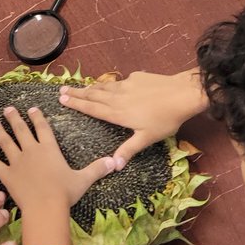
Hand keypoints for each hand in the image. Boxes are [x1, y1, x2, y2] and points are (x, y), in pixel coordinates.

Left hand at [0, 106, 115, 211]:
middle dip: (14, 118)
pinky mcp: (7, 175)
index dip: (37, 117)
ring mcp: (17, 162)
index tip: (32, 109)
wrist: (46, 207)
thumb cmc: (65, 193)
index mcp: (49, 149)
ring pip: (6, 143)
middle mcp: (32, 151)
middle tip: (8, 109)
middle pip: (21, 130)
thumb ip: (97, 169)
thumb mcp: (84, 180)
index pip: (42, 128)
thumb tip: (115, 162)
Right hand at [58, 69, 207, 163]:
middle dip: (77, 93)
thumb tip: (113, 166)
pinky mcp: (137, 77)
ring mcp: (127, 85)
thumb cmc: (165, 119)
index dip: (77, 104)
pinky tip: (111, 84)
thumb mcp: (147, 138)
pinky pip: (119, 81)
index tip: (62, 99)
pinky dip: (110, 83)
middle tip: (62, 90)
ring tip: (80, 87)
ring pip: (104, 86)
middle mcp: (118, 97)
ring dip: (91, 87)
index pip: (92, 108)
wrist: (182, 94)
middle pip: (93, 95)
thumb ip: (128, 150)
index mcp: (118, 113)